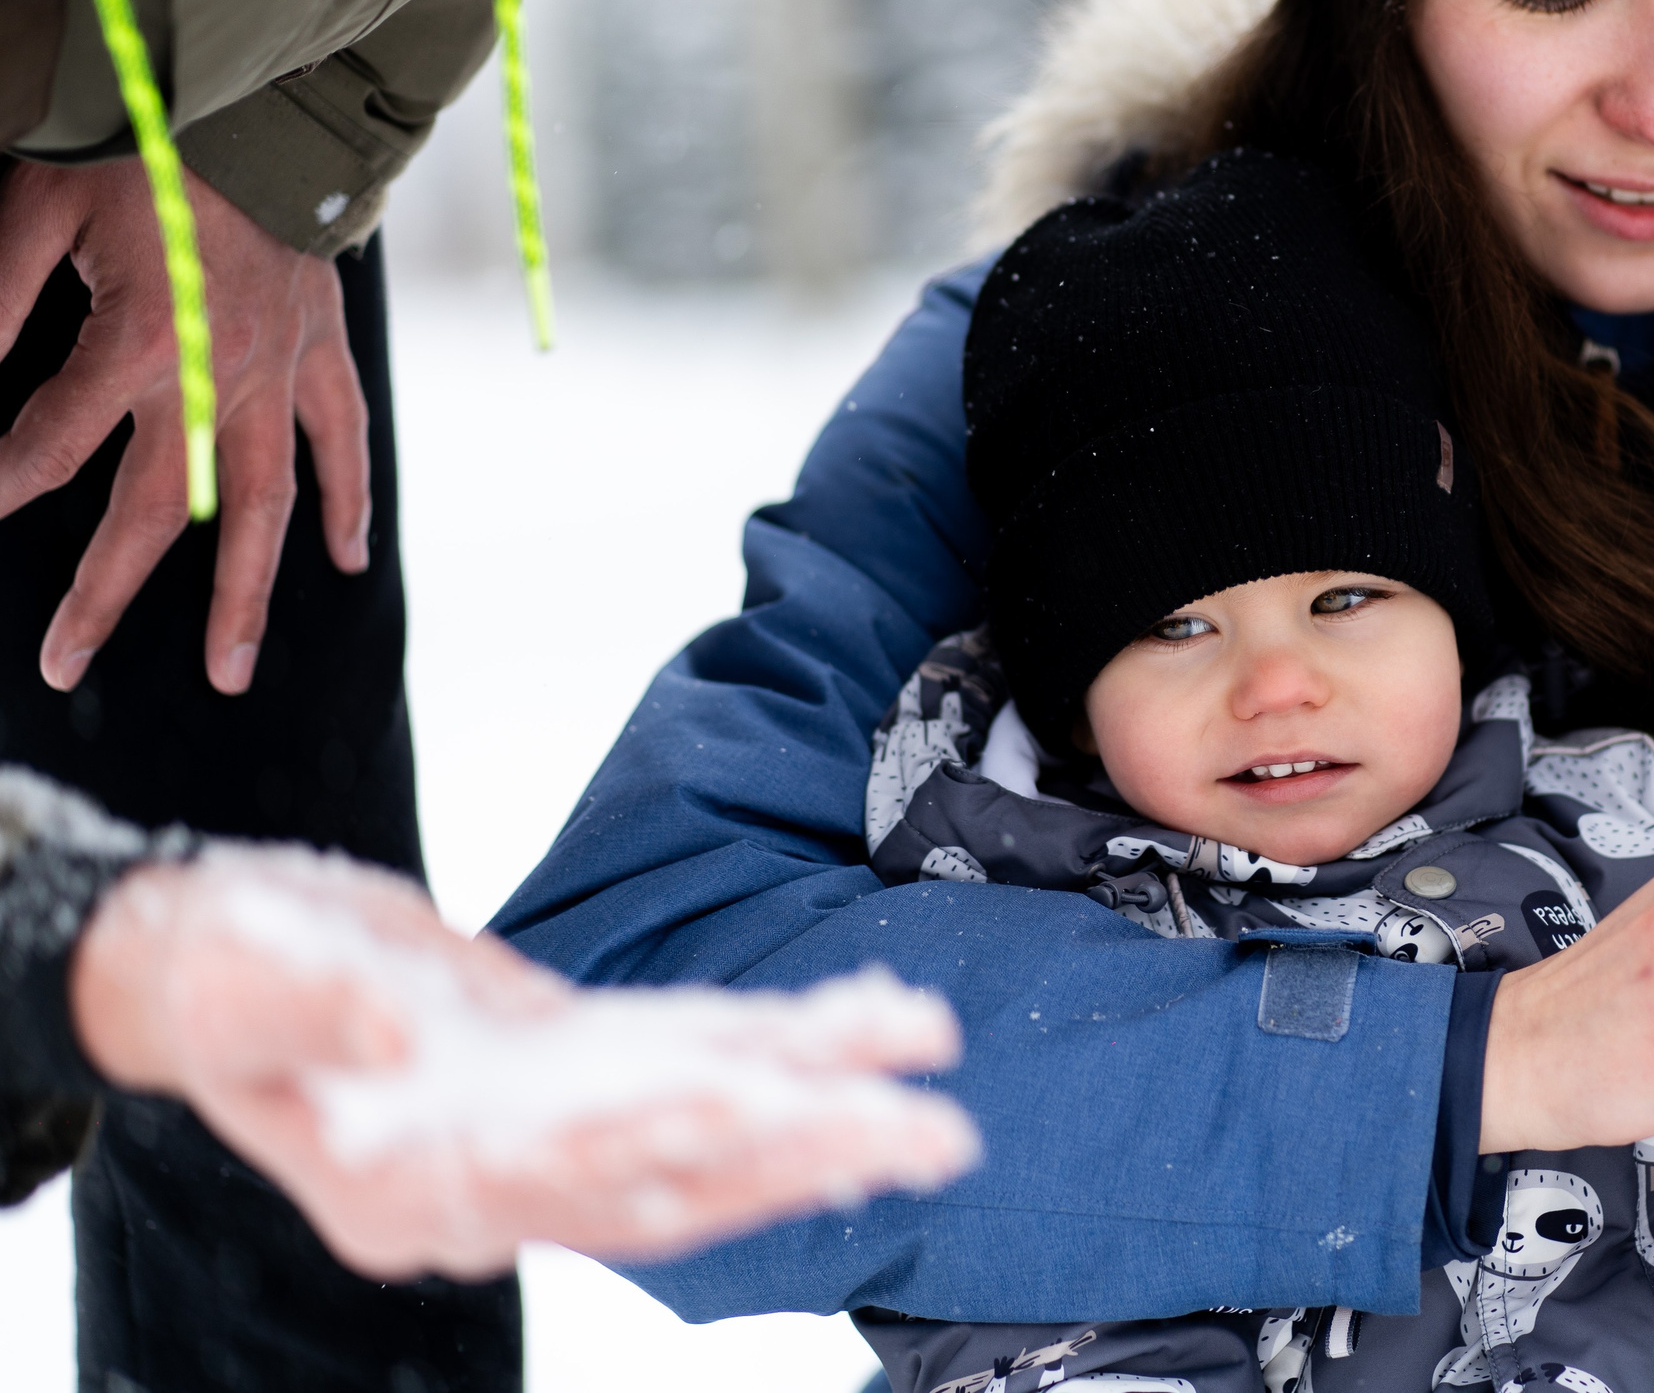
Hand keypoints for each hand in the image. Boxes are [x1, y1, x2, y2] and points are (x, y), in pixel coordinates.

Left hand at [0, 157, 370, 695]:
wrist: (263, 101)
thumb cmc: (139, 145)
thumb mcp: (36, 207)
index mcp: (136, 341)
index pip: (45, 448)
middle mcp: (216, 377)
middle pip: (158, 512)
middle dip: (103, 595)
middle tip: (60, 665)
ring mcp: (281, 371)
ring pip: (266, 506)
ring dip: (246, 593)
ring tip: (229, 670)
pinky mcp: (325, 348)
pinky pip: (344, 438)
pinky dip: (350, 499)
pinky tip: (348, 557)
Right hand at [70, 847, 979, 1279]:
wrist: (219, 963)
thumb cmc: (217, 975)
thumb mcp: (238, 979)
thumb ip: (317, 1015)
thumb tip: (396, 1044)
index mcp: (410, 1191)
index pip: (559, 1183)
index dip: (661, 1150)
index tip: (760, 1115)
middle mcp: (501, 1186)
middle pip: (675, 1181)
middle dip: (802, 1158)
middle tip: (924, 1138)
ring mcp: (556, 1135)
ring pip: (714, 1135)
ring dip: (828, 1115)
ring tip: (935, 1092)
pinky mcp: (587, 1072)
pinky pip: (706, 1065)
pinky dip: (794, 1048)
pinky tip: (876, 1021)